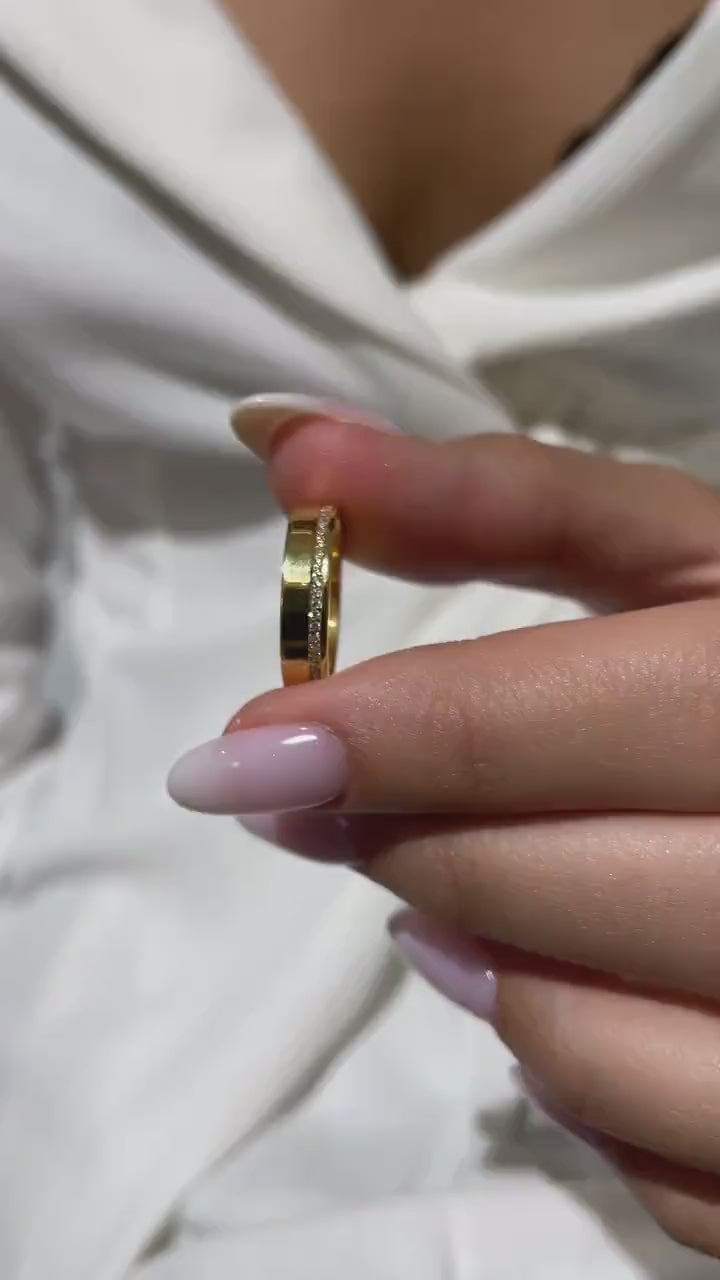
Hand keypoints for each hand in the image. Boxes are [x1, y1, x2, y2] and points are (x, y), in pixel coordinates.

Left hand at [168, 402, 719, 1256]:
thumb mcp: (671, 559)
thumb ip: (492, 495)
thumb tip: (278, 441)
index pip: (527, 726)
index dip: (373, 738)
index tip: (244, 754)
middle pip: (525, 881)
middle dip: (404, 838)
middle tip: (344, 798)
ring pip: (560, 1028)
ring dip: (467, 945)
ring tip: (459, 873)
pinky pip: (629, 1143)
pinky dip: (559, 1063)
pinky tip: (560, 977)